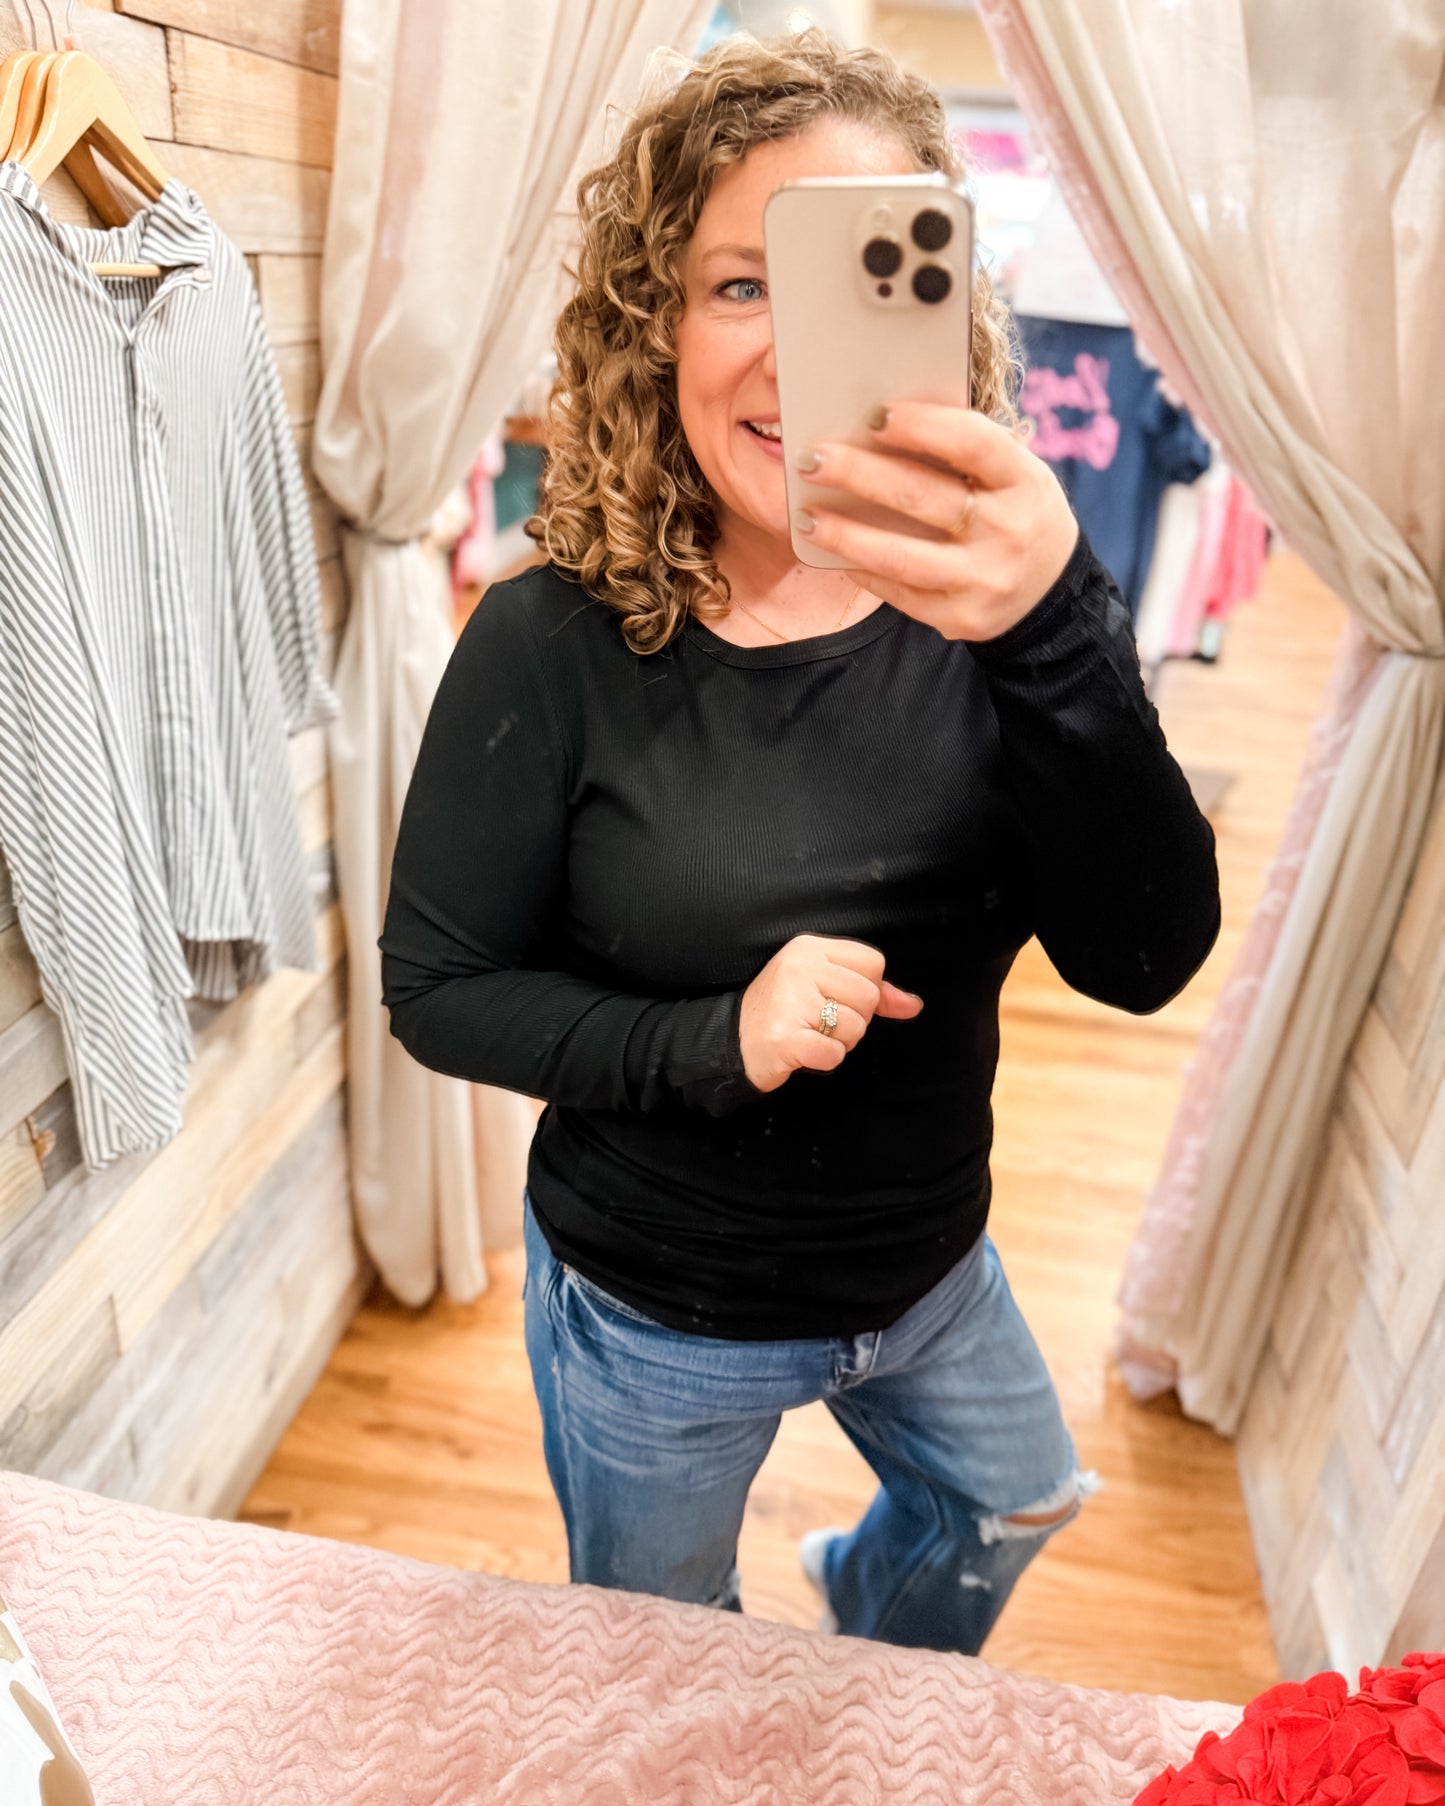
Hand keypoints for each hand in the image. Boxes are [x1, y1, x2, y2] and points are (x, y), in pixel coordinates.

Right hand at [738, 934, 922, 1093]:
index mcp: (810, 947)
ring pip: (856, 1027)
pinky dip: (825, 1059)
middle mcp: (800, 967)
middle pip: (868, 996)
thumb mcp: (824, 985)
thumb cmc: (784, 1011)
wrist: (734, 1040)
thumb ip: (873, 991)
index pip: (873, 962)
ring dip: (840, 1041)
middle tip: (820, 1020)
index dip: (865, 988)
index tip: (835, 996)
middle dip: (853, 1018)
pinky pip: (834, 1054)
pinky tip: (804, 1050)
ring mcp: (790, 1001)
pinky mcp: (786, 1037)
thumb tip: (912, 1005)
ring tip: (811, 1033)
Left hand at [797, 403, 1078, 641]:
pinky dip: (861, 569)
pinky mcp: (960, 617)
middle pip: (922, 496)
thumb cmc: (1016, 514)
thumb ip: (967, 454)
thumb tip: (881, 426)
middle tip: (812, 460)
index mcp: (1025, 482)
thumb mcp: (1014, 476)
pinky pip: (898, 591)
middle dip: (859, 475)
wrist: (1050, 595)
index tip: (873, 415)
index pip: (972, 443)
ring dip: (845, 534)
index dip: (922, 426)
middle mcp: (1009, 532)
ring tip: (807, 516)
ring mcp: (984, 580)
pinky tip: (832, 552)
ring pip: (901, 555)